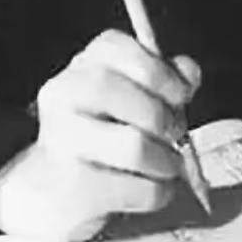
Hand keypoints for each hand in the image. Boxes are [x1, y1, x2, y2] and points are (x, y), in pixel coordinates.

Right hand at [0, 29, 201, 241]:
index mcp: (85, 64)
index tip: (183, 95)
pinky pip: (135, 189)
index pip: (120, 49)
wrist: (54, 190)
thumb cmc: (108, 132)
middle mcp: (63, 95)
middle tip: (177, 134)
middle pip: (117, 92)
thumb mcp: (137, 95)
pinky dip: (157, 192)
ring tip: (169, 166)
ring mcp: (61, 143)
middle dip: (161, 115)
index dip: (161, 72)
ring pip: (133, 146)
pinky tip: (152, 188)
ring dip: (166, 160)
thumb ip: (167, 77)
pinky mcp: (71, 190)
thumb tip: (188, 74)